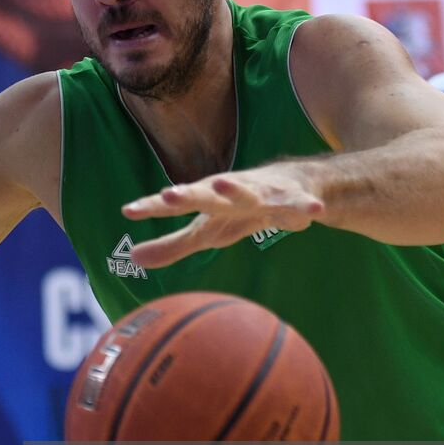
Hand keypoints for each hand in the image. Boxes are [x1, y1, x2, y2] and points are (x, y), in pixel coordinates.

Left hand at [122, 164, 324, 267]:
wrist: (293, 185)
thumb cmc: (240, 210)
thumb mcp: (206, 231)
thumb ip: (171, 245)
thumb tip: (132, 259)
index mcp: (206, 199)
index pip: (174, 204)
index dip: (152, 206)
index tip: (129, 210)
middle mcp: (230, 192)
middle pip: (206, 193)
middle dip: (188, 193)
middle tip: (169, 194)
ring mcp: (261, 192)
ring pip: (249, 192)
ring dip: (237, 188)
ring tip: (225, 184)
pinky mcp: (292, 199)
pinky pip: (298, 204)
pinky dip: (304, 206)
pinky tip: (314, 210)